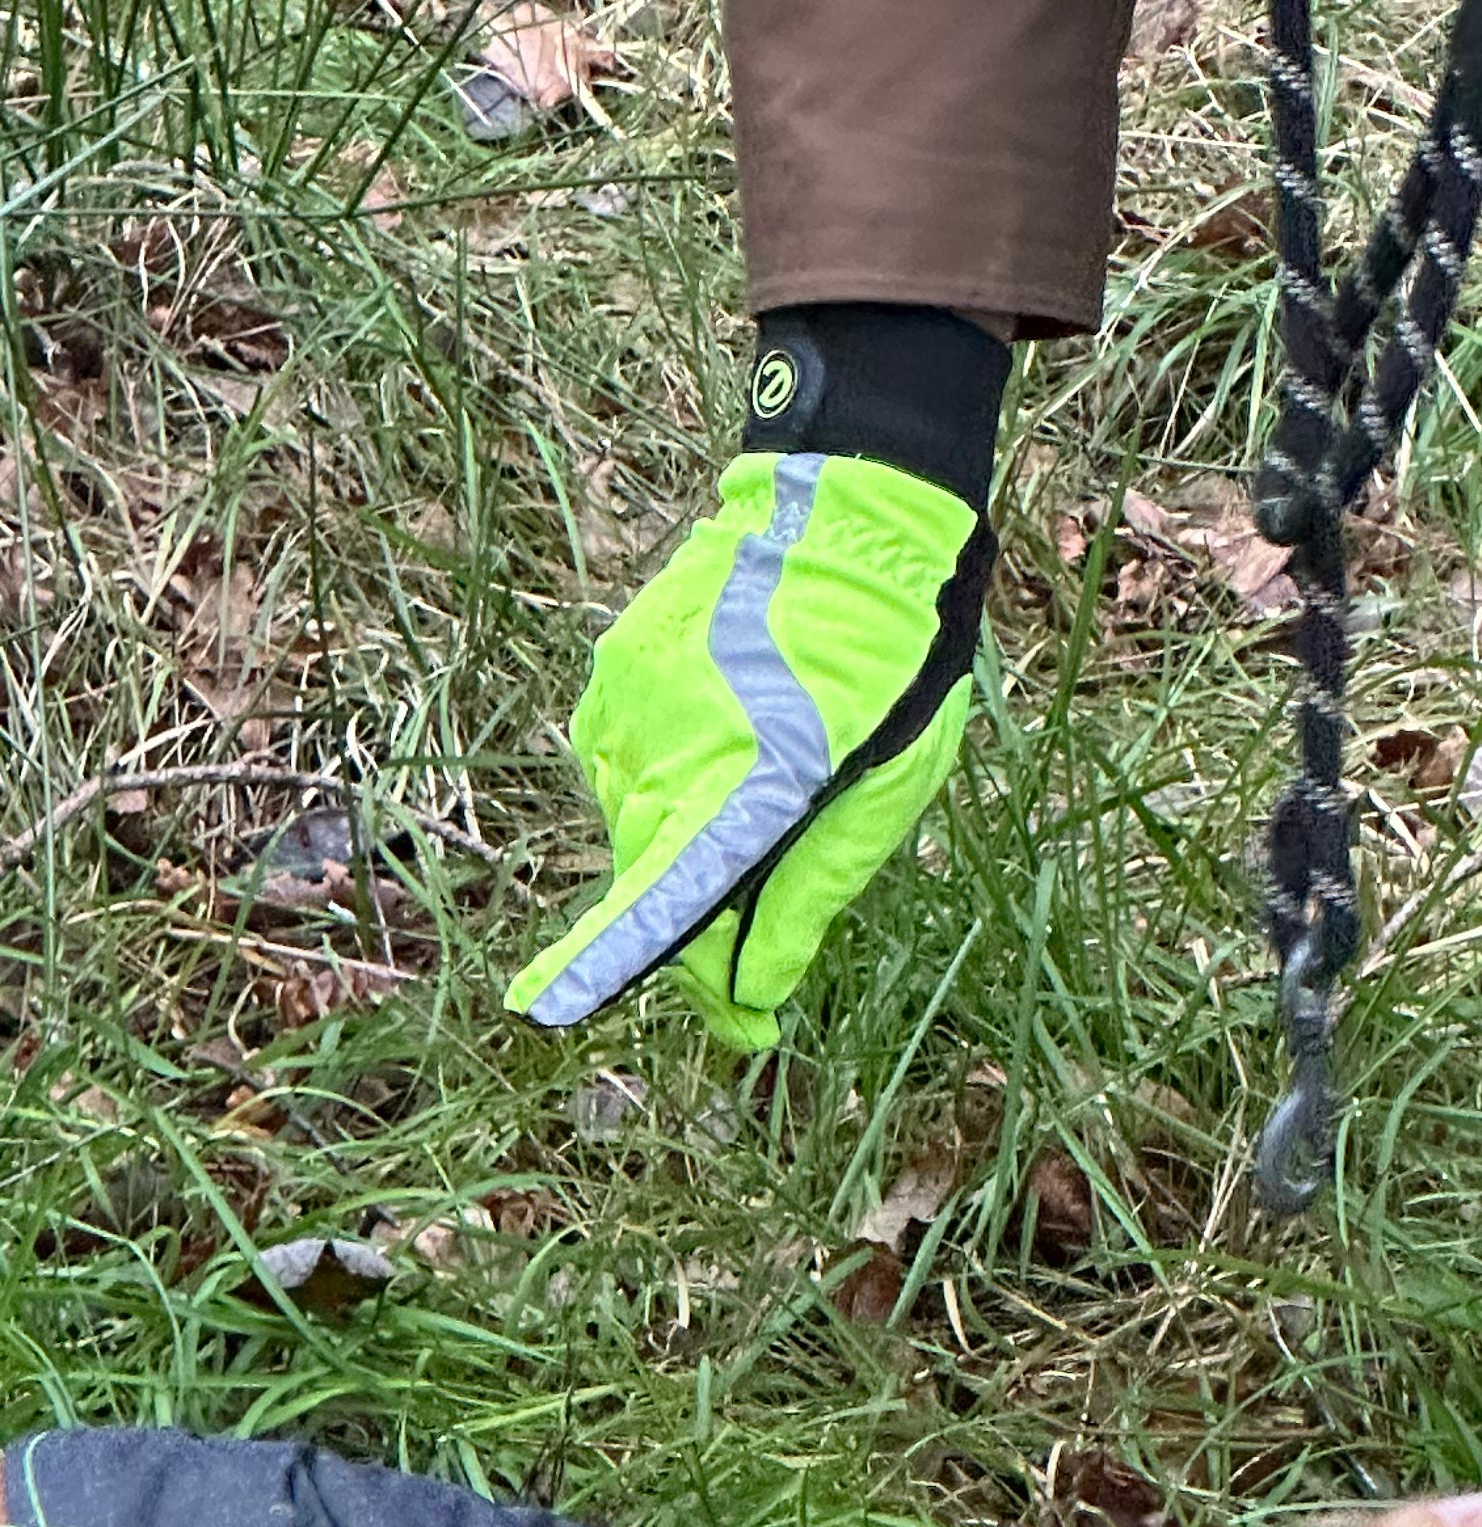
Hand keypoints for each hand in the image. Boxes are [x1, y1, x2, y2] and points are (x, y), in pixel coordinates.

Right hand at [507, 447, 992, 1049]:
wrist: (848, 517)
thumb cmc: (894, 663)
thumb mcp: (887, 788)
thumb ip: (812, 892)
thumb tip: (751, 994)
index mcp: (755, 773)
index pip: (667, 887)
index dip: (605, 957)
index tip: (542, 1010)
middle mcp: (672, 738)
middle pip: (653, 878)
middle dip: (694, 941)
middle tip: (745, 987)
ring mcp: (630, 701)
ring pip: (634, 824)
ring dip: (679, 851)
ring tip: (760, 808)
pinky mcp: (611, 674)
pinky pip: (620, 767)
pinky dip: (661, 789)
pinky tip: (723, 753)